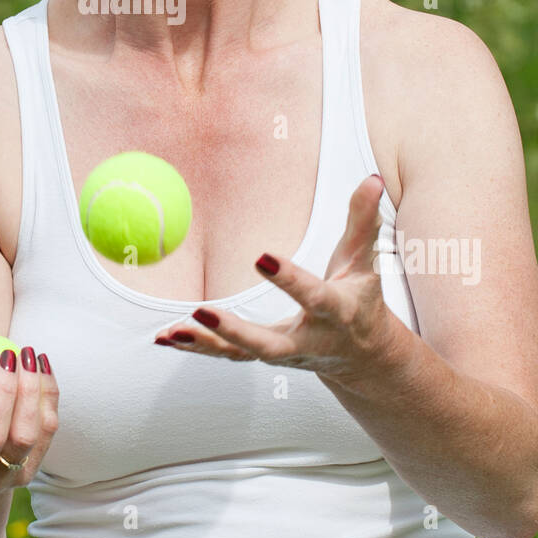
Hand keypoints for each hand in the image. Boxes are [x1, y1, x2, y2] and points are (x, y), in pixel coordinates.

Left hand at [153, 174, 401, 389]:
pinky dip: (197, 348)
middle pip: (269, 344)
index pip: (313, 296)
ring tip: (173, 331)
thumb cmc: (361, 298)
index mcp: (337, 313)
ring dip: (205, 344)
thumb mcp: (365, 261)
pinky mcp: (263, 356)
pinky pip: (227, 356)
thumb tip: (371, 179)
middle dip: (235, 332)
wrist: (365, 357)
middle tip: (201, 312)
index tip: (261, 258)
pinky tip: (165, 338)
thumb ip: (364, 221)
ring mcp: (283, 354)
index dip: (289, 280)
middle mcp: (308, 340)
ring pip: (241, 354)